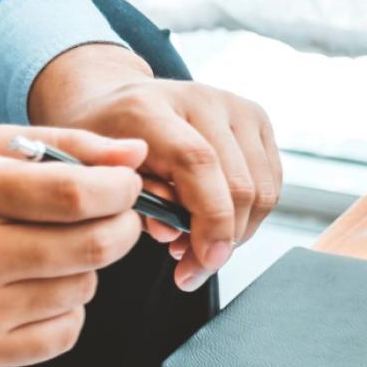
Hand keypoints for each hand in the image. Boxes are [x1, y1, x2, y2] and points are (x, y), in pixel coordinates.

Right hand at [0, 126, 146, 366]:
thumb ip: (64, 146)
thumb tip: (136, 155)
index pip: (75, 195)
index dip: (120, 189)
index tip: (125, 185)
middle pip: (92, 248)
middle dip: (121, 227)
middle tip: (112, 216)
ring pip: (84, 289)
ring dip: (87, 268)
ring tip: (50, 250)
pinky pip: (65, 333)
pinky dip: (67, 309)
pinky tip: (36, 288)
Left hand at [30, 44, 281, 290]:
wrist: (117, 101)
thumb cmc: (103, 143)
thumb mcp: (95, 175)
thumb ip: (131, 204)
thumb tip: (173, 235)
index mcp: (150, 106)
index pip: (198, 162)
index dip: (209, 218)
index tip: (204, 261)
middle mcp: (201, 98)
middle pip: (239, 183)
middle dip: (223, 240)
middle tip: (193, 268)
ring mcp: (235, 106)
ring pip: (263, 190)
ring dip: (238, 232)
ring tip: (200, 244)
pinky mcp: (257, 119)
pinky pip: (271, 184)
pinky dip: (250, 216)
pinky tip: (217, 223)